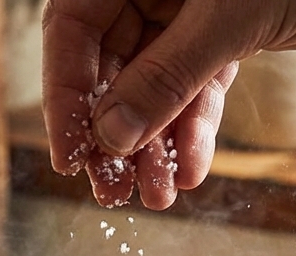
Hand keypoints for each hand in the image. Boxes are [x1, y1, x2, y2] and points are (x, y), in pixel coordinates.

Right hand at [42, 0, 295, 209]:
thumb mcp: (230, 19)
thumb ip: (168, 77)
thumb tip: (111, 137)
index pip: (72, 28)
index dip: (65, 93)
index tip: (72, 157)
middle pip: (110, 65)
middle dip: (114, 133)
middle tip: (112, 193)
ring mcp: (192, 9)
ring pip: (155, 86)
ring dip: (154, 144)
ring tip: (156, 197)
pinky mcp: (230, 34)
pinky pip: (198, 89)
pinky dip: (195, 131)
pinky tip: (192, 172)